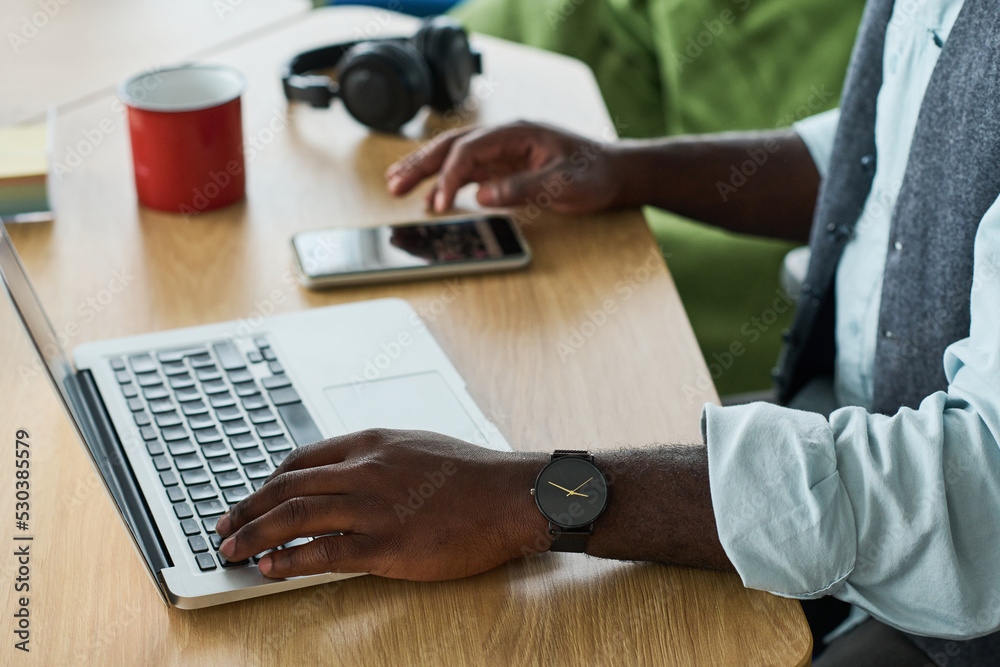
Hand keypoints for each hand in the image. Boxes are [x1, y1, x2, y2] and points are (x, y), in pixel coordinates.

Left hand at [214, 429, 548, 580]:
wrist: (512, 495)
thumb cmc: (471, 475)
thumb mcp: (417, 447)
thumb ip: (376, 458)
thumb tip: (343, 476)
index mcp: (371, 444)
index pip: (300, 461)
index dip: (266, 483)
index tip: (251, 499)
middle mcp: (365, 470)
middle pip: (286, 487)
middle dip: (246, 509)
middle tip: (222, 527)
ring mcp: (374, 508)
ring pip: (294, 517)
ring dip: (254, 535)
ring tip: (231, 550)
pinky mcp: (386, 546)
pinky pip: (323, 553)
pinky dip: (288, 560)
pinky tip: (270, 568)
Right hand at [385, 121, 624, 213]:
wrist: (614, 173)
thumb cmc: (593, 174)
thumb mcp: (563, 184)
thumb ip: (522, 188)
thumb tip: (482, 196)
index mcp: (516, 133)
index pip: (469, 151)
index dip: (449, 178)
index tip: (438, 205)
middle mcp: (503, 138)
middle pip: (451, 146)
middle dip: (420, 165)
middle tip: (394, 186)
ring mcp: (501, 152)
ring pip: (453, 156)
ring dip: (425, 170)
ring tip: (396, 185)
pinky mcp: (503, 167)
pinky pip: (466, 171)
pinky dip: (444, 181)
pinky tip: (429, 193)